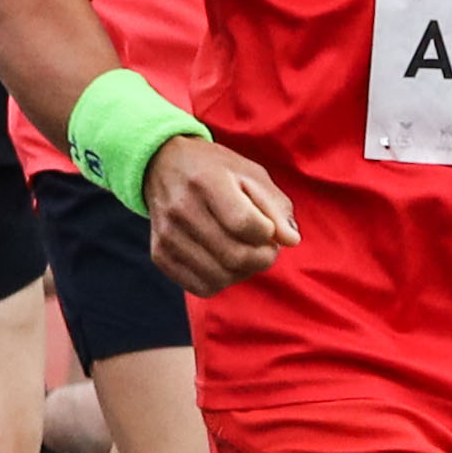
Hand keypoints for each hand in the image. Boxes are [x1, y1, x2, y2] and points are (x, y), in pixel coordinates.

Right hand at [139, 129, 300, 293]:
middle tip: (267, 247)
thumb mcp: (251, 174)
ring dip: (244, 271)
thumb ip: (276, 206)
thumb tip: (291, 241)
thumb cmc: (217, 171)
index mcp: (206, 182)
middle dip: (263, 258)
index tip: (269, 228)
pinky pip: (201, 287)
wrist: (163, 165)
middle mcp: (181, 209)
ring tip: (246, 252)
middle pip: (235, 256)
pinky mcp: (160, 255)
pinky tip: (225, 262)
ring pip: (220, 277)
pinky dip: (222, 281)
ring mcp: (167, 235)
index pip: (245, 224)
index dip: (268, 233)